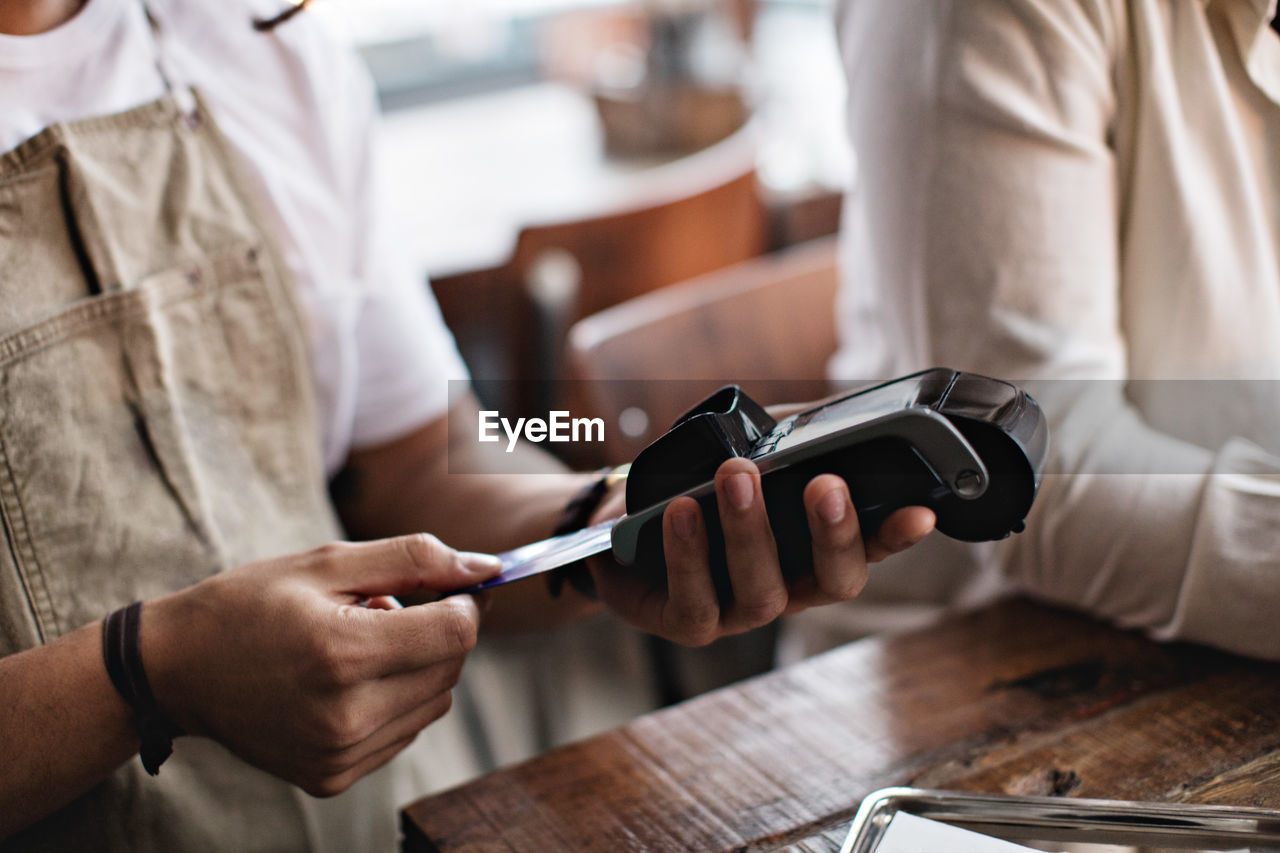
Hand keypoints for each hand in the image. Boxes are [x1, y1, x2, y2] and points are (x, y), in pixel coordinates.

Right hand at [141, 535, 499, 795]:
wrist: (177, 671)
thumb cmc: (250, 604)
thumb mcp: (328, 562)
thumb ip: (415, 559)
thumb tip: (487, 567)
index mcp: (343, 654)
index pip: (456, 631)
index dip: (464, 601)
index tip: (448, 584)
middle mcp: (346, 716)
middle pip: (451, 667)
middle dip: (440, 630)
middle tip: (388, 607)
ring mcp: (340, 755)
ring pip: (435, 702)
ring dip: (419, 666)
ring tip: (360, 644)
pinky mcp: (333, 777)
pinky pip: (404, 731)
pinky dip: (395, 700)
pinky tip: (348, 680)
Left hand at [587, 457, 933, 645]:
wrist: (618, 517)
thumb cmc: (698, 481)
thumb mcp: (751, 451)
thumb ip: (797, 437)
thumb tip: (843, 414)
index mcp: (812, 549)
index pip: (868, 547)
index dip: (896, 536)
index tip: (921, 511)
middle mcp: (788, 587)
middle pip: (831, 580)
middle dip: (833, 533)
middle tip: (825, 483)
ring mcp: (739, 611)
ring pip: (762, 592)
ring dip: (751, 532)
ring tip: (736, 476)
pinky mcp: (687, 622)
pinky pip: (696, 603)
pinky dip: (690, 556)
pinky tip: (682, 512)